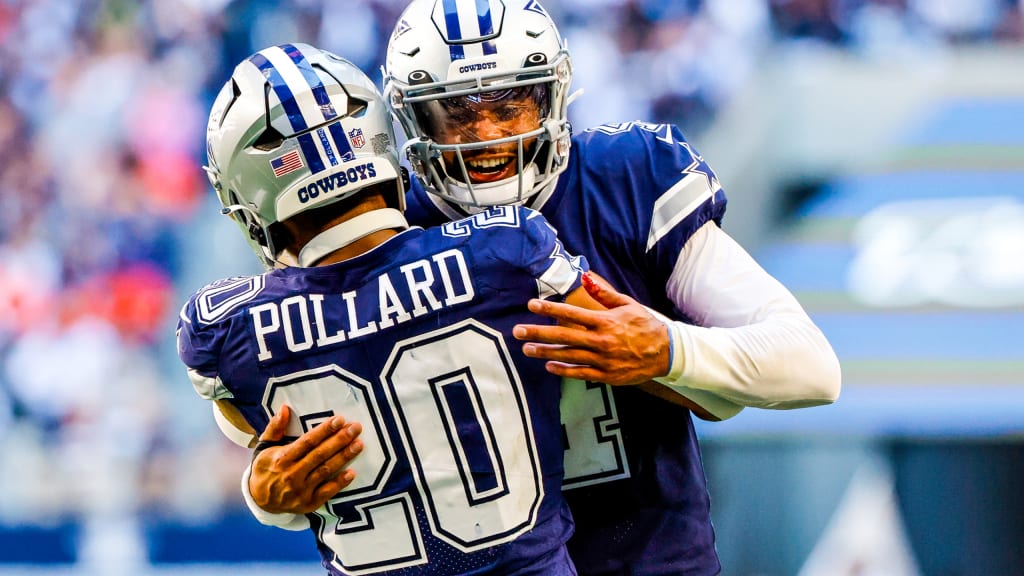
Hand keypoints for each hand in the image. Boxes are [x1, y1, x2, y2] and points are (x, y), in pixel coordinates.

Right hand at [249, 405, 362, 514]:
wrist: (258, 501)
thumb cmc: (265, 468)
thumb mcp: (264, 446)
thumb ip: (275, 428)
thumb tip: (284, 408)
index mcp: (282, 458)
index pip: (307, 442)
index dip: (324, 430)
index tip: (340, 419)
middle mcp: (292, 474)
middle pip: (320, 454)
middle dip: (340, 440)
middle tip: (356, 428)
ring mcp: (301, 490)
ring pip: (325, 471)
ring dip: (344, 457)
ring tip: (359, 445)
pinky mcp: (308, 503)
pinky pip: (326, 492)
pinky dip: (339, 483)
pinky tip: (352, 473)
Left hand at [513, 274, 670, 385]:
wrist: (666, 352)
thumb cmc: (645, 325)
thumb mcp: (627, 305)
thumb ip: (604, 294)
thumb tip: (585, 278)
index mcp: (605, 321)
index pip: (571, 313)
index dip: (549, 308)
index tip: (531, 305)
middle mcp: (601, 341)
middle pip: (563, 336)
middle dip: (538, 332)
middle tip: (517, 330)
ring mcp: (603, 360)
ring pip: (568, 356)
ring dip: (545, 352)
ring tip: (527, 349)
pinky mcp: (607, 375)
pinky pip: (581, 373)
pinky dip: (564, 370)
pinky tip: (549, 366)